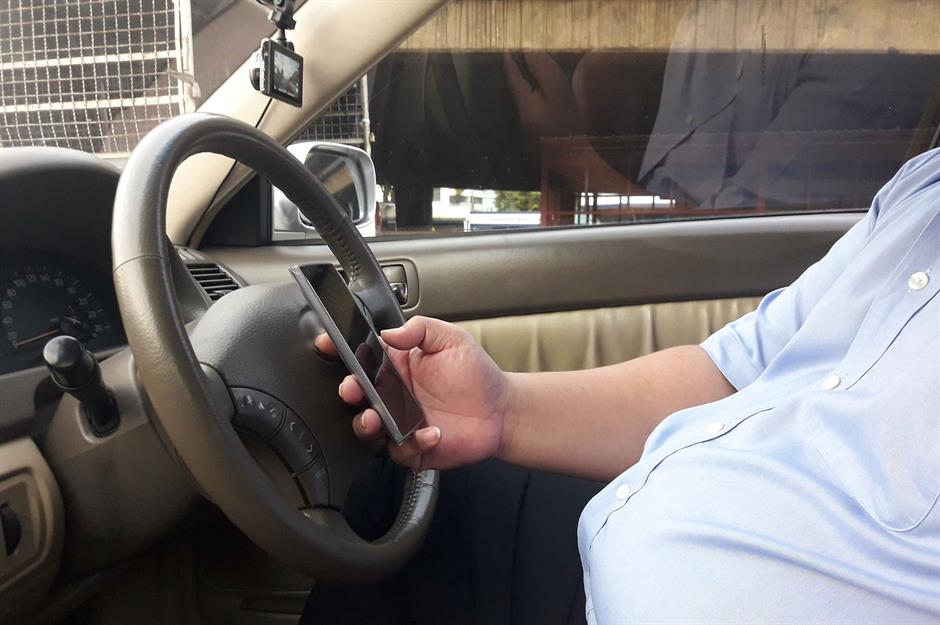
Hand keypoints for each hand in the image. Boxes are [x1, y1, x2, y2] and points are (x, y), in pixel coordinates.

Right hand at [316, 316, 512, 470]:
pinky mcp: (413, 448)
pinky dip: (412, 443)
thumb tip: (389, 332)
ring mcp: (399, 422)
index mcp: (395, 365)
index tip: (327, 345)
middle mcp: (392, 395)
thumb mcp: (450, 338)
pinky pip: (400, 451)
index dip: (340, 351)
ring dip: (366, 423)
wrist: (501, 410)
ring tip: (375, 418)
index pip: (360, 356)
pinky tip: (431, 432)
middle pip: (356, 394)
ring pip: (367, 427)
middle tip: (352, 388)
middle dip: (348, 390)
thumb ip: (420, 329)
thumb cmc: (475, 373)